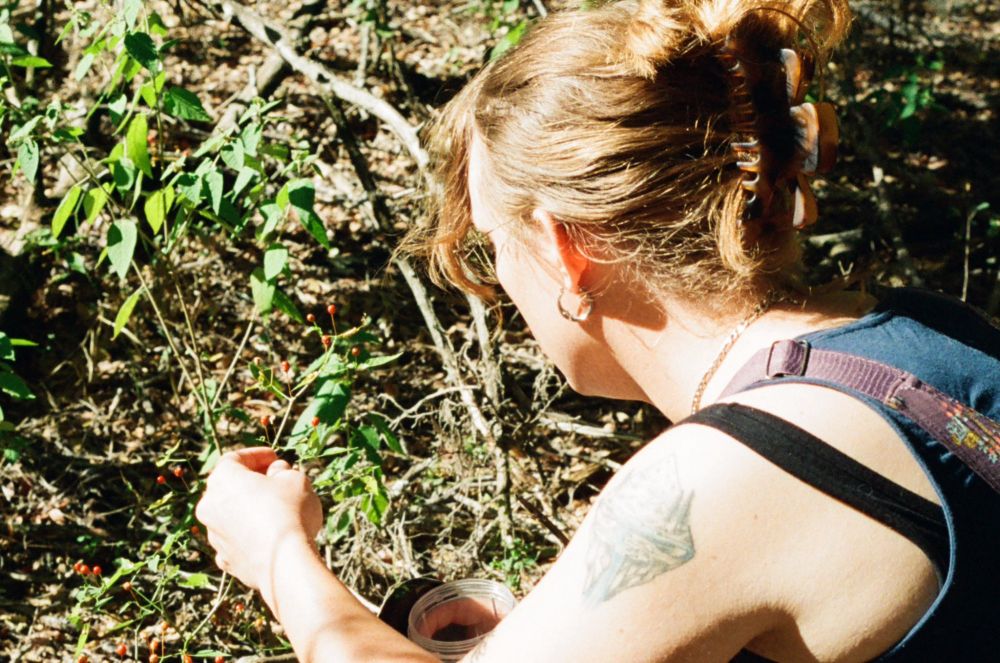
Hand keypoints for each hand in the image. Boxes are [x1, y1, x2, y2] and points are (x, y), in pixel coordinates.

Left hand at [195, 447, 322, 604]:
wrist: (286, 563)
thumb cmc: (291, 512)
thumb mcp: (295, 479)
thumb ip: (283, 471)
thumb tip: (276, 473)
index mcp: (223, 479)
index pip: (235, 458)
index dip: (257, 455)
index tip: (275, 458)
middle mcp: (210, 506)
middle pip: (228, 487)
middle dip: (251, 483)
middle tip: (276, 482)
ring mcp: (214, 536)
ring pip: (230, 515)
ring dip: (249, 510)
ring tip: (277, 511)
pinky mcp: (225, 560)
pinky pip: (235, 540)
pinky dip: (248, 536)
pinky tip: (268, 537)